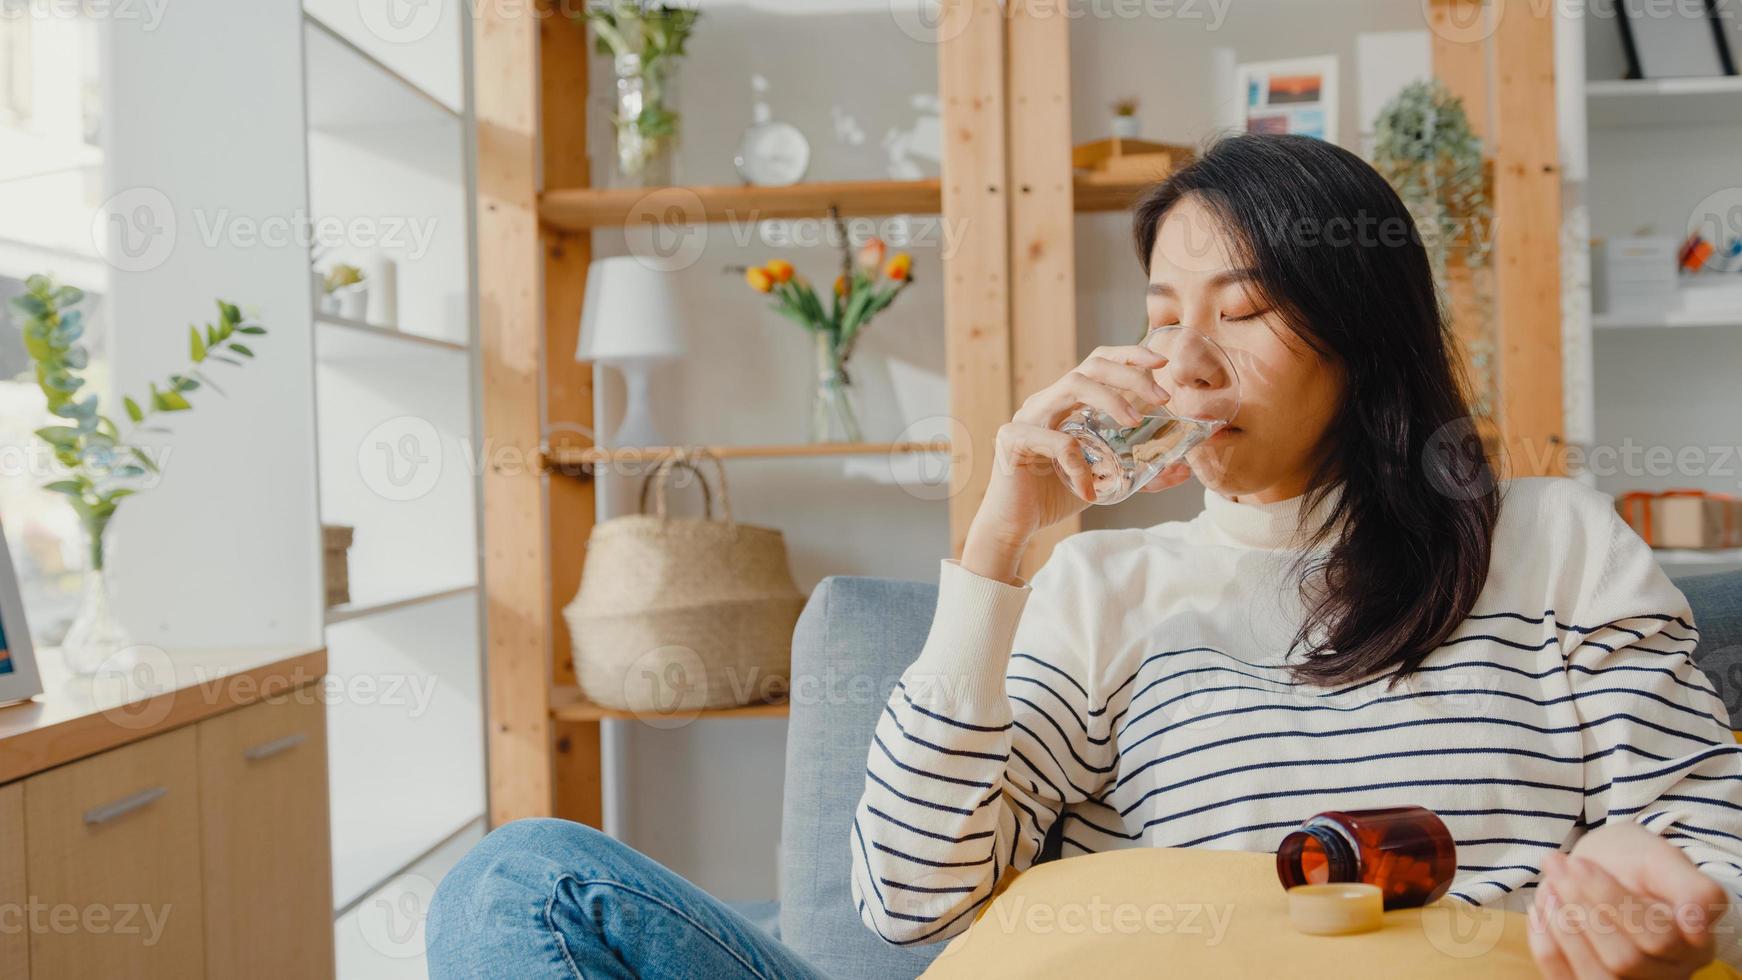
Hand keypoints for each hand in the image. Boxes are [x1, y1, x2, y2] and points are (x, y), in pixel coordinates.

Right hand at [961, 345, 1192, 582]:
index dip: (1130, 356)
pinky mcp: (1013, 439)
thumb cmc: (1055, 497)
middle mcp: (1045, 402)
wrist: (1014, 526)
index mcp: (1064, 403)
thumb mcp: (1106, 480)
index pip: (1098, 363)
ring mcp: (1027, 416)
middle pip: (1090, 365)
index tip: (1162, 363)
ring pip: (1073, 385)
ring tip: (1135, 423)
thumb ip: (1140, 472)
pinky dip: (1080, 464)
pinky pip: (1057, 441)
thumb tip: (1183, 470)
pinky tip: (1089, 490)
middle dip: (1130, 373)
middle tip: (1161, 397)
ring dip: (1110, 399)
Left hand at [1528, 823, 1729, 978]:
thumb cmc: (1636, 863)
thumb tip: (1696, 927)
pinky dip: (1547, 947)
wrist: (1604, 868)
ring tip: (1549, 887)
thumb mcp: (1663, 860)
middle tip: (1557, 866)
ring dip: (1564, 930)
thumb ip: (1693, 890)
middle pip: (1624, 960)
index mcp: (1693, 945)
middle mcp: (1667, 973)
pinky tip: (1541, 910)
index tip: (1579, 864)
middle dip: (1582, 908)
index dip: (1612, 901)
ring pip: (1597, 978)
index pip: (1658, 938)